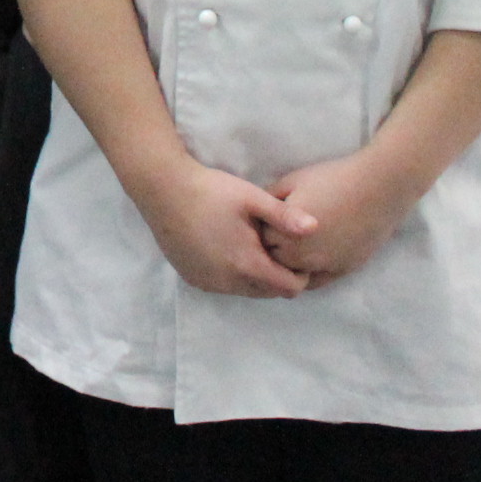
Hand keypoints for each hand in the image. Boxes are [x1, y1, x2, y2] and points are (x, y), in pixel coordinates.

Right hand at [123, 157, 317, 298]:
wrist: (163, 188)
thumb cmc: (211, 190)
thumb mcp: (251, 198)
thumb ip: (284, 216)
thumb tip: (317, 227)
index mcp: (247, 265)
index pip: (289, 288)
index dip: (299, 274)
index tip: (295, 251)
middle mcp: (228, 282)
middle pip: (268, 292)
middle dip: (277, 275)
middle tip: (273, 246)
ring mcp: (208, 283)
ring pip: (245, 291)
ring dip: (254, 275)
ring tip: (249, 244)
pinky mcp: (193, 279)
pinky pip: (223, 286)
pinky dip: (231, 274)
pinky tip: (225, 247)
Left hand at [265, 151, 422, 287]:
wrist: (376, 187)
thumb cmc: (331, 179)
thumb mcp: (291, 181)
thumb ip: (269, 199)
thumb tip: (255, 212)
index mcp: (286, 234)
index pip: (261, 240)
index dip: (264, 228)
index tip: (268, 219)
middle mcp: (303, 256)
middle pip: (276, 260)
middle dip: (275, 248)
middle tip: (282, 232)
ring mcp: (325, 266)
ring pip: (294, 274)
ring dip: (291, 263)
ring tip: (296, 244)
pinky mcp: (344, 270)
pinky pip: (316, 282)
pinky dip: (308, 274)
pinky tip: (308, 260)